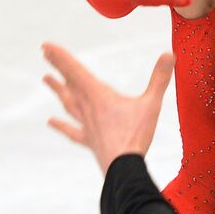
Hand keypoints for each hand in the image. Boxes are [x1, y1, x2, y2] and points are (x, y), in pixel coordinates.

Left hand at [42, 43, 174, 173]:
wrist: (123, 168)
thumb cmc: (136, 135)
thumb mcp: (152, 104)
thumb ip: (159, 79)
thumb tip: (169, 54)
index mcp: (98, 96)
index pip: (75, 71)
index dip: (61, 57)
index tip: (45, 45)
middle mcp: (87, 108)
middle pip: (69, 84)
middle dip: (58, 67)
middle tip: (45, 53)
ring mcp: (86, 125)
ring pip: (68, 103)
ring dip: (58, 90)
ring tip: (46, 79)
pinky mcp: (90, 140)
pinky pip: (72, 130)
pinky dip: (61, 125)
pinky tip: (51, 122)